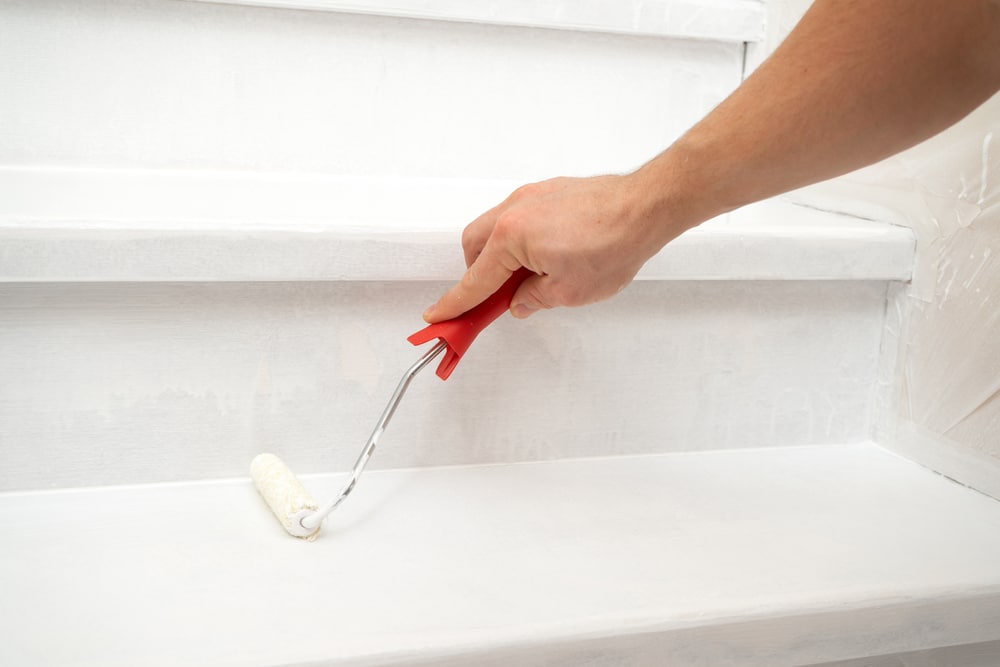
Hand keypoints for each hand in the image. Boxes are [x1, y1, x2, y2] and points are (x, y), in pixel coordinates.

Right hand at [422, 171, 687, 321]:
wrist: (646, 206)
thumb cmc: (613, 243)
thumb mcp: (569, 291)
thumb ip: (533, 299)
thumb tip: (518, 302)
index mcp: (510, 237)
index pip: (475, 280)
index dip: (456, 304)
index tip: (438, 316)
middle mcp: (513, 211)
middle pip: (475, 247)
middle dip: (478, 275)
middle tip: (495, 300)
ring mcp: (531, 197)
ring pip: (495, 229)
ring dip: (500, 256)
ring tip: (527, 279)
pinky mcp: (548, 191)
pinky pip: (518, 217)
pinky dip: (519, 239)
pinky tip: (544, 256)